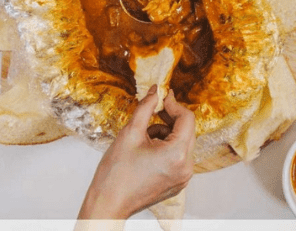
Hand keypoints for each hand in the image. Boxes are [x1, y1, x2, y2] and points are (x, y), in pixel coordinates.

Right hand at [78, 86, 195, 218]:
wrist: (107, 205)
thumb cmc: (116, 173)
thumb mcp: (130, 133)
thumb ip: (146, 108)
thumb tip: (156, 90)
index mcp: (178, 154)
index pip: (187, 118)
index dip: (174, 104)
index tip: (162, 97)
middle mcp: (187, 166)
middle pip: (186, 130)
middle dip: (169, 120)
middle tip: (151, 113)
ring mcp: (184, 176)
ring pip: (181, 143)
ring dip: (165, 135)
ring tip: (142, 141)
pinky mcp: (179, 182)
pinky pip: (178, 156)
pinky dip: (166, 149)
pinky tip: (147, 153)